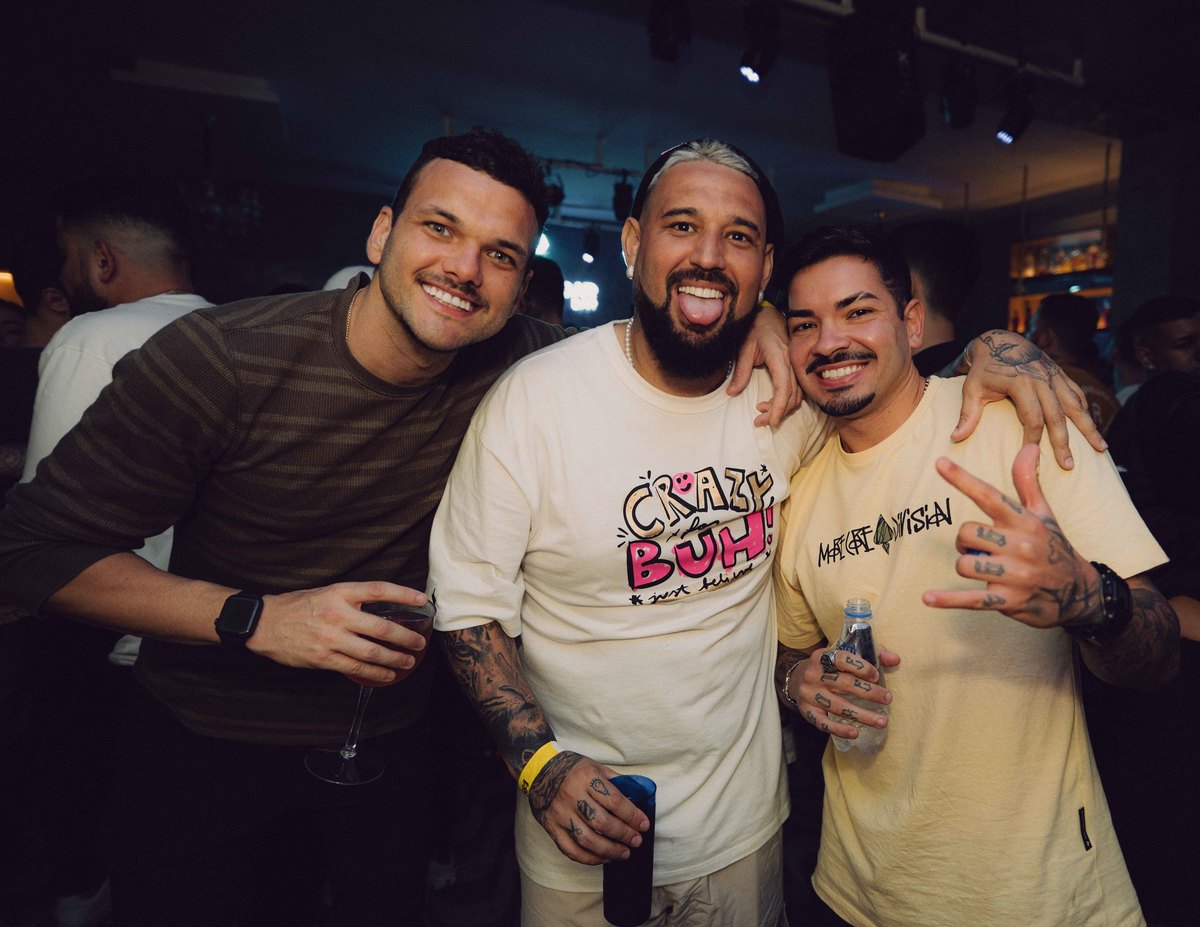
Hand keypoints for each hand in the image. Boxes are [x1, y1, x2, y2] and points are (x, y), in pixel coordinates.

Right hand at [247, 581, 430, 682]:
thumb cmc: (296, 606)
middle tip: (419, 643)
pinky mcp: (324, 658)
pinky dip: (374, 674)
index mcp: (339, 593)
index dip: (403, 595)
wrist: (264, 624)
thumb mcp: (325, 593)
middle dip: (405, 637)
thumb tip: (379, 609)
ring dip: (394, 659)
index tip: (422, 600)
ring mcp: (331, 638)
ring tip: (408, 662)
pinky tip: (386, 676)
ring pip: (372, 652)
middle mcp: (338, 614)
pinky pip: (355, 669)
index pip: (378, 590)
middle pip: (382, 627)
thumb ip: (350, 600)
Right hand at [527, 752, 649, 864]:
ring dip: (609, 850)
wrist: (539, 769)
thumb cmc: (572, 768)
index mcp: (587, 778)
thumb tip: (638, 797)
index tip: (644, 824)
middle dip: (624, 835)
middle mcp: (572, 796)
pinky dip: (589, 858)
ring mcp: (560, 814)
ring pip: (587, 840)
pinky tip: (603, 858)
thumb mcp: (595, 766)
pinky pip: (571, 849)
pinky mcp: (551, 827)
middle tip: (636, 841)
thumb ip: (615, 782)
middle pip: (602, 823)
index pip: (615, 801)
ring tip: (624, 853)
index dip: (632, 816)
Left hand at [729, 300, 801, 426]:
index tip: (771, 421)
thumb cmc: (755, 328)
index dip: (779, 407)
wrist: (767, 314)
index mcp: (779, 357)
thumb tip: (731, 393)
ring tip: (762, 413)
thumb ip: (740, 371)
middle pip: (792, 395)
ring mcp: (795, 365)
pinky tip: (771, 403)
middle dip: (778, 413)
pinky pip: (796, 389)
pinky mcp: (794, 368)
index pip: (784, 387)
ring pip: (797, 395)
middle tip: (759, 421)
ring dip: (782, 408)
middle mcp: (791, 362)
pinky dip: (786, 400)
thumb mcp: (743, 348)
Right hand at [786, 647, 898, 740]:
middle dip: (868, 692)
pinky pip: (823, 723)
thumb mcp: (843, 656)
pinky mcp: (807, 711)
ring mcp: (809, 694)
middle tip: (888, 699)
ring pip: (837, 706)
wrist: (795, 679)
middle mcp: (813, 674)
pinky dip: (839, 729)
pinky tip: (855, 733)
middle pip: (843, 684)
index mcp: (822, 657)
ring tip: (882, 722)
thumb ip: (871, 654)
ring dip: (862, 715)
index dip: (860, 667)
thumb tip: (896, 659)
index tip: (877, 676)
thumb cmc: (828, 667)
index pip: (841, 658)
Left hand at [922, 444, 1100, 628]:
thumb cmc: (1053, 547)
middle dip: (965, 541)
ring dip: (967, 565)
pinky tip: (927, 598)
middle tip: (980, 547)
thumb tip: (1029, 446)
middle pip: (966, 533)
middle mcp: (1020, 546)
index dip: (962, 479)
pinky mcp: (1009, 600)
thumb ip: (1027, 481)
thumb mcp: (1043, 514)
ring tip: (983, 567)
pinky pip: (972, 598)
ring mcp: (1015, 575)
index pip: (989, 495)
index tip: (939, 463)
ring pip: (965, 564)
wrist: (1080, 592)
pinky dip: (948, 600)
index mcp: (1024, 522)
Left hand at [951, 330, 1105, 469]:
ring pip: (1075, 406)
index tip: (1031, 457)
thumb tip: (955, 438)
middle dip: (1063, 442)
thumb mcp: (971, 389)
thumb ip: (968, 414)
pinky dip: (1086, 412)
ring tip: (1101, 449)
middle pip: (1057, 415)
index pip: (1031, 417)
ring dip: (1088, 428)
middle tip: (1067, 465)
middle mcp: (1042, 380)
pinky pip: (1077, 395)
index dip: (1032, 439)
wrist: (1000, 341)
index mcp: (1021, 383)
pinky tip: (1094, 429)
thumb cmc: (983, 369)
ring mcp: (1054, 377)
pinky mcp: (1061, 375)